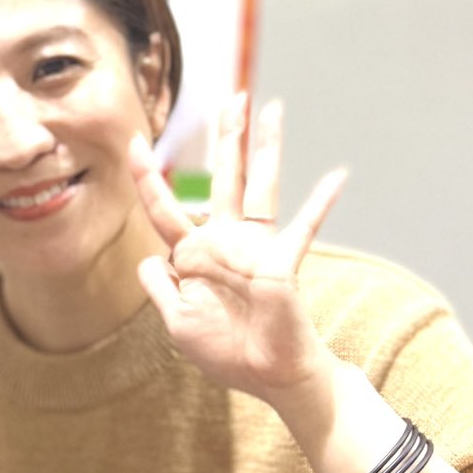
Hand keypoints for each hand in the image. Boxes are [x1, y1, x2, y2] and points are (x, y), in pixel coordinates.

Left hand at [125, 95, 346, 402]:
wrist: (267, 375)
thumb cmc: (224, 351)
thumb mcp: (176, 321)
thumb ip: (160, 287)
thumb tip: (152, 258)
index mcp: (193, 255)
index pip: (165, 209)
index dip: (149, 178)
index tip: (136, 143)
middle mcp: (225, 242)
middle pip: (223, 180)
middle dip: (227, 139)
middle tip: (231, 97)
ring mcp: (255, 247)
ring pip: (260, 187)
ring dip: (266, 148)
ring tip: (271, 109)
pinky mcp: (281, 262)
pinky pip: (303, 227)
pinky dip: (319, 203)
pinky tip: (337, 176)